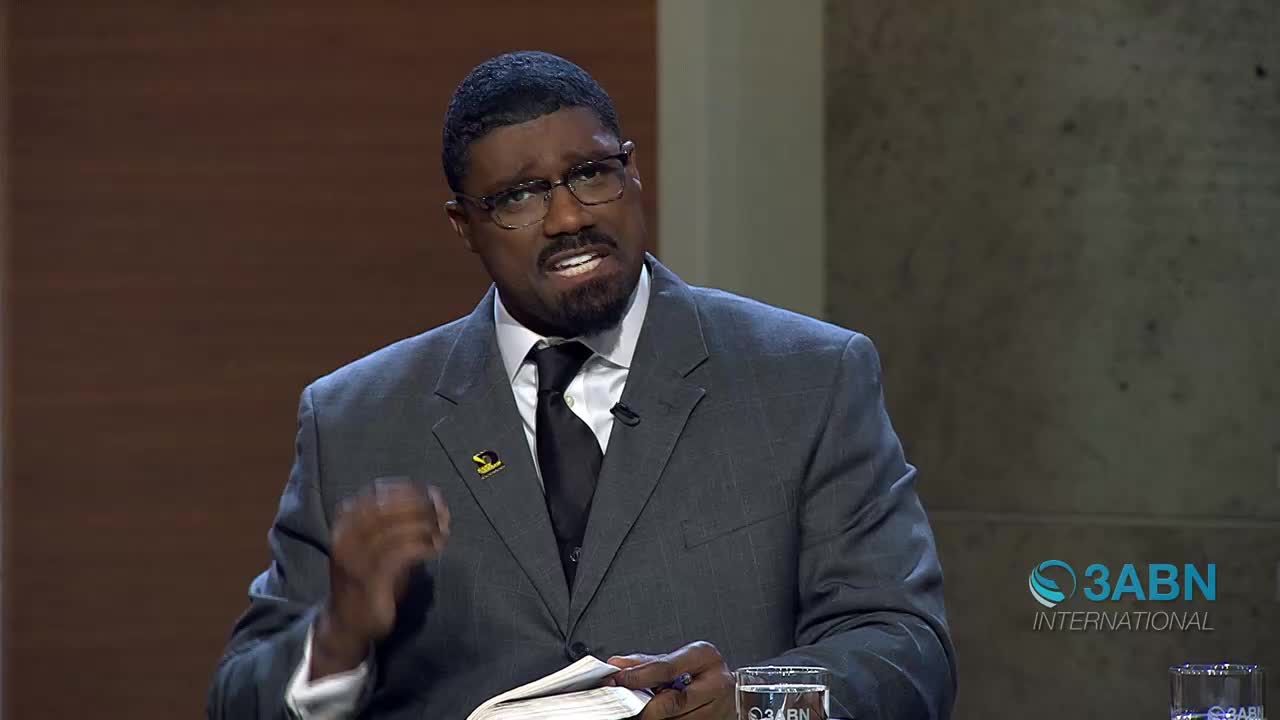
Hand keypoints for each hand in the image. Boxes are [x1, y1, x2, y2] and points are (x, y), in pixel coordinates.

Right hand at [311, 482, 449, 678]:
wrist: (345, 623)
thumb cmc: (369, 580)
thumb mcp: (379, 546)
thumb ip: (399, 524)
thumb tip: (435, 502)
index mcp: (344, 522)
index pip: (378, 492)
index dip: (410, 489)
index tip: (433, 494)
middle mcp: (345, 536)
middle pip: (387, 506)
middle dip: (420, 505)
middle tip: (443, 511)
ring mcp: (354, 557)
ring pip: (395, 528)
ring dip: (425, 525)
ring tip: (443, 530)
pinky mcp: (368, 578)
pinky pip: (400, 553)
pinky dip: (422, 546)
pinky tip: (435, 548)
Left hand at [606, 641, 734, 718]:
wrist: (728, 691)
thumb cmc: (701, 673)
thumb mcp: (676, 660)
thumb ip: (646, 663)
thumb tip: (617, 664)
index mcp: (705, 656)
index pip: (667, 668)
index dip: (640, 676)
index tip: (621, 681)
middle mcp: (717, 682)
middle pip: (673, 701)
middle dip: (649, 706)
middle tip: (633, 705)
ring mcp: (720, 708)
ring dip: (659, 717)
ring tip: (655, 708)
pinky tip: (666, 716)